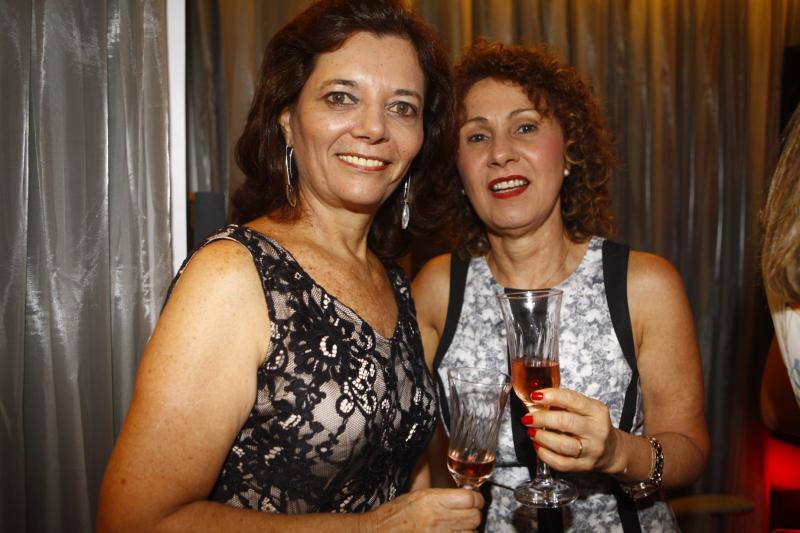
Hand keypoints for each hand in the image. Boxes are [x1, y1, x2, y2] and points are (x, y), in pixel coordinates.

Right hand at [364, 488, 483, 531]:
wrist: (379, 532)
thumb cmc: (395, 515)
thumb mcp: (417, 494)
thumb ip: (440, 492)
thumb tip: (459, 486)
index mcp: (432, 500)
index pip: (470, 499)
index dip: (476, 499)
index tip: (474, 500)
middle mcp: (437, 519)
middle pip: (474, 516)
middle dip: (474, 514)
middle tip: (467, 513)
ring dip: (468, 530)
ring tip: (459, 526)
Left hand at [521, 388, 621, 473]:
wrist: (611, 450)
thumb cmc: (592, 425)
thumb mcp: (586, 409)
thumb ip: (564, 404)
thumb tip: (536, 401)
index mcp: (597, 411)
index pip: (572, 400)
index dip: (551, 396)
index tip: (535, 396)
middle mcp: (596, 430)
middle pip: (565, 422)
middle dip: (541, 418)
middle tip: (528, 418)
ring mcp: (591, 450)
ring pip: (562, 445)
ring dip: (542, 437)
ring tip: (532, 431)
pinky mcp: (584, 466)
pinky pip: (560, 463)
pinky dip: (545, 454)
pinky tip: (538, 446)